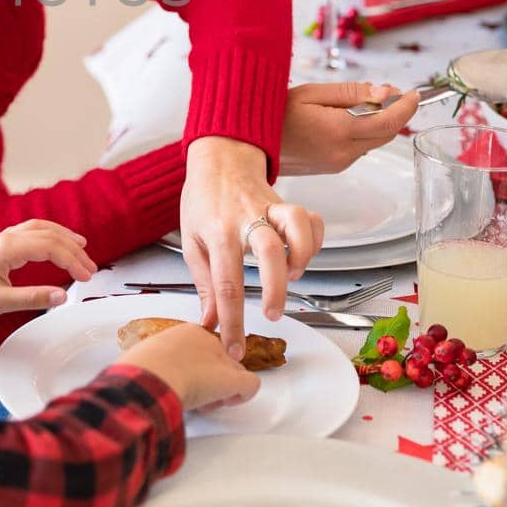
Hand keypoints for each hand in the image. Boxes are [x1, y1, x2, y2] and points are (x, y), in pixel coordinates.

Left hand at [0, 220, 96, 348]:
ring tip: (82, 247)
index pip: (50, 247)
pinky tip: (54, 244)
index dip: (73, 261)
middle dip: (73, 250)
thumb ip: (33, 298)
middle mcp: (5, 237)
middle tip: (91, 269)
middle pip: (48, 234)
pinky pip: (29, 232)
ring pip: (39, 229)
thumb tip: (63, 296)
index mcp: (6, 248)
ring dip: (62, 237)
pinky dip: (48, 235)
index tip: (87, 277)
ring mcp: (0, 238)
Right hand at [115, 322, 260, 409]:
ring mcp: (222, 358)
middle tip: (195, 394)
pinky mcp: (233, 378)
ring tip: (200, 401)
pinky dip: (240, 396)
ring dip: (221, 390)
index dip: (196, 369)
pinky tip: (225, 401)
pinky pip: (249, 386)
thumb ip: (159, 361)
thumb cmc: (140, 370)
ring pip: (234, 374)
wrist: (149, 376)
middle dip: (212, 380)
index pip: (203, 350)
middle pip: (221, 361)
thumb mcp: (147, 358)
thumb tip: (153, 373)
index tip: (185, 380)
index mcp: (187, 333)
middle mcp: (208, 341)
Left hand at [178, 137, 322, 360]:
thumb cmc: (203, 201)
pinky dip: (315, 239)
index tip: (234, 347)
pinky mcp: (287, 204)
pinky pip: (311, 218)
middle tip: (271, 313)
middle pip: (269, 252)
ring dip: (302, 256)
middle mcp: (245, 220)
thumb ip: (203, 283)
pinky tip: (305, 253)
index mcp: (217, 233)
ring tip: (294, 276)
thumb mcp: (190, 241)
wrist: (219, 158)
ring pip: (297, 226)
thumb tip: (210, 322)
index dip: (231, 321)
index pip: (226, 284)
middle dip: (275, 288)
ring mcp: (269, 209)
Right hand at [279, 81, 419, 176]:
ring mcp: (340, 163)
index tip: (414, 94)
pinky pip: (359, 147)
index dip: (407, 107)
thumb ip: (352, 93)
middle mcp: (344, 152)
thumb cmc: (274, 115)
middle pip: (386, 133)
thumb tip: (386, 93)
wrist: (249, 145)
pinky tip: (345, 118)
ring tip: (360, 103)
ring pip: (374, 140)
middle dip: (394, 113)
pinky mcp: (334, 167)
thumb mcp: (312, 93)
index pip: (390, 121)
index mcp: (340, 131)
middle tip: (388, 92)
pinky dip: (362, 132)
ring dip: (376, 122)